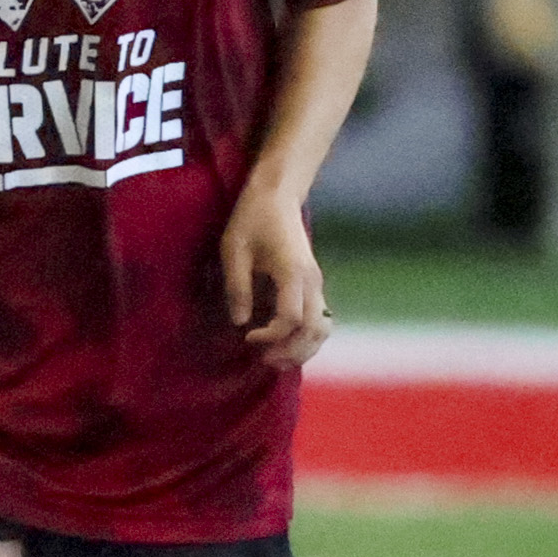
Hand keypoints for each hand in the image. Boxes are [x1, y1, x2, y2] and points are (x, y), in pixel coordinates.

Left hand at [221, 184, 333, 367]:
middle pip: (315, 330)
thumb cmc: (252, 219)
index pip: (291, 318)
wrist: (277, 196)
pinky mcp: (314, 285)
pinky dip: (308, 337)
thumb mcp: (233, 250)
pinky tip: (285, 343)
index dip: (271, 335)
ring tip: (276, 358)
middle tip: (264, 360)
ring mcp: (317, 283)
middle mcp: (312, 281)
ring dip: (304, 348)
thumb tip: (239, 322)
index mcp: (292, 272)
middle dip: (291, 351)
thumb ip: (237, 286)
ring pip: (323, 327)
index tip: (248, 338)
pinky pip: (320, 319)